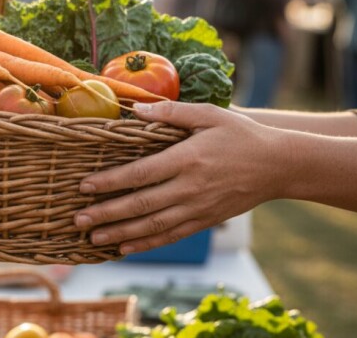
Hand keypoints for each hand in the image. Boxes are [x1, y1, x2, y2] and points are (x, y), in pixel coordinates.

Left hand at [75, 101, 287, 253]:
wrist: (279, 165)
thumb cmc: (241, 134)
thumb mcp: (209, 114)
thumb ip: (172, 113)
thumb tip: (137, 109)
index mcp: (188, 159)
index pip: (141, 173)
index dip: (111, 181)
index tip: (85, 186)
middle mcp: (191, 188)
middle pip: (142, 205)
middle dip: (107, 213)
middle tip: (77, 219)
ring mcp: (198, 208)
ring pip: (153, 226)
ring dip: (120, 233)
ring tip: (93, 238)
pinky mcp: (205, 220)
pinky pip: (171, 235)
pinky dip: (146, 244)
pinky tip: (124, 247)